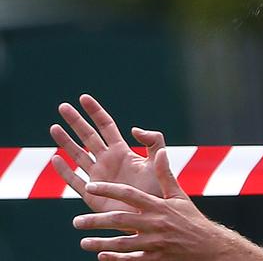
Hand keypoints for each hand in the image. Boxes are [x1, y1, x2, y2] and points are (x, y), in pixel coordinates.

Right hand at [50, 94, 164, 211]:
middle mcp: (107, 161)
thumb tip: (133, 129)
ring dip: (65, 142)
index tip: (84, 97)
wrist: (153, 216)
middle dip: (76, 121)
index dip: (95, 112)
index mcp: (122, 151)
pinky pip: (74, 181)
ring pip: (77, 155)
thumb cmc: (158, 190)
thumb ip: (153, 141)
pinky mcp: (92, 195)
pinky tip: (54, 159)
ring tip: (54, 127)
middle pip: (88, 137)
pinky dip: (64, 170)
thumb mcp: (158, 161)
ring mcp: (98, 177)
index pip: (106, 126)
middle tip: (63, 106)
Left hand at [74, 149, 262, 260]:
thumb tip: (161, 151)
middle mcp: (155, 223)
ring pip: (122, 243)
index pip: (129, 194)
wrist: (208, 245)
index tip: (90, 186)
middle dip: (96, 221)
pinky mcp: (155, 258)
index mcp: (158, 205)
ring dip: (101, 242)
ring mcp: (154, 243)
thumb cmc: (190, 218)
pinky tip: (102, 256)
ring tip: (83, 241)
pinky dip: (116, 259)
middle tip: (76, 221)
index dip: (108, 189)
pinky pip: (132, 259)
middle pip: (120, 220)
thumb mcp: (179, 195)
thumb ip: (166, 174)